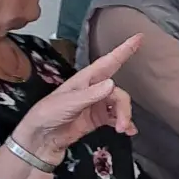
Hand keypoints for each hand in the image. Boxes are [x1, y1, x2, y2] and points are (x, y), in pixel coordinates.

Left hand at [11, 35, 140, 164]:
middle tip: (123, 124)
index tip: (139, 37)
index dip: (124, 49)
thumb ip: (91, 94)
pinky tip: (128, 131)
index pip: (109, 61)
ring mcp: (96, 105)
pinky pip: (116, 118)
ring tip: (123, 130)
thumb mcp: (68, 102)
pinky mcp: (96, 119)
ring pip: (119, 106)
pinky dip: (124, 124)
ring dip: (124, 117)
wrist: (40, 140)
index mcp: (85, 79)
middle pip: (118, 92)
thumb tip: (113, 84)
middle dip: (124, 107)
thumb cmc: (48, 114)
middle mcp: (93, 89)